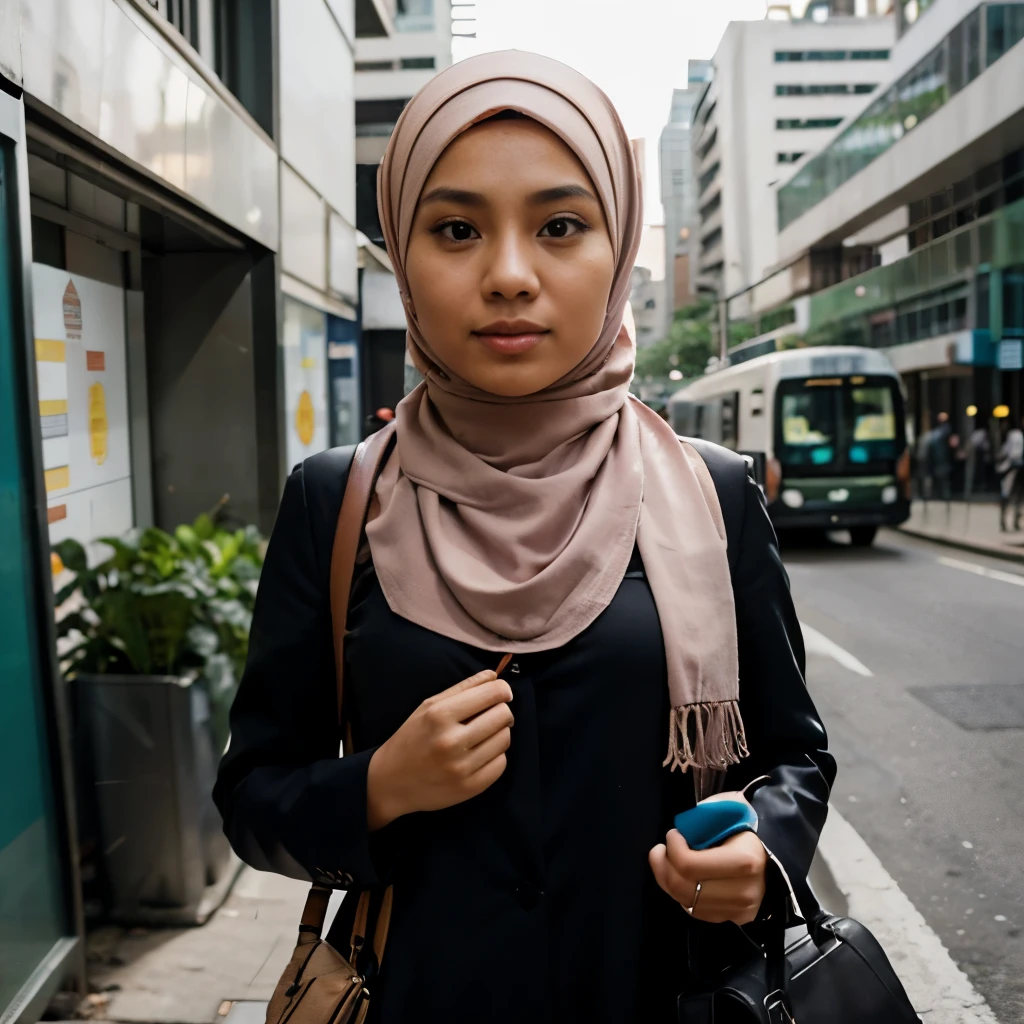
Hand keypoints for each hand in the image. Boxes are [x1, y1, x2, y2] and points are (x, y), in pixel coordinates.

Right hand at [366, 669, 513, 830]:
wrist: (391, 782)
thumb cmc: (411, 738)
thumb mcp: (428, 706)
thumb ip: (463, 688)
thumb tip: (495, 676)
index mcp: (440, 715)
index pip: (493, 694)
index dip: (503, 690)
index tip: (502, 692)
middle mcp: (451, 741)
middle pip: (503, 715)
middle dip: (502, 711)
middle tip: (491, 714)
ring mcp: (461, 767)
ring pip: (505, 738)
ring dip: (498, 733)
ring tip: (483, 735)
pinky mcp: (470, 787)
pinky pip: (501, 763)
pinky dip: (495, 756)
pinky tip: (480, 754)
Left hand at [648, 796, 767, 925]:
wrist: (778, 855)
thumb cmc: (750, 828)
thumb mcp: (733, 808)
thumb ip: (708, 813)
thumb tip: (685, 825)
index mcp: (744, 862)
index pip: (690, 865)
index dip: (673, 848)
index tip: (673, 834)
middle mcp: (742, 892)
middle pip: (683, 887)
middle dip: (663, 865)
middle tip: (661, 850)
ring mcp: (739, 911)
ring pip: (685, 902)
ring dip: (668, 880)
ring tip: (668, 862)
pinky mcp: (734, 919)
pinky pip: (695, 911)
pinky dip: (682, 894)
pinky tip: (682, 877)